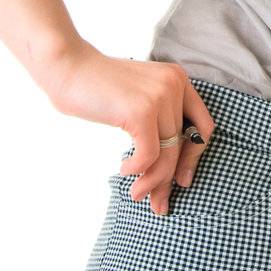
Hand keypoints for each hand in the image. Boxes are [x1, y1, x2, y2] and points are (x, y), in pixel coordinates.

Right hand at [41, 39, 215, 215]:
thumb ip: (157, 121)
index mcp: (177, 79)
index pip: (203, 126)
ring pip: (168, 154)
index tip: (181, 180)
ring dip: (153, 181)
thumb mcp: (137, 99)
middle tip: (159, 204)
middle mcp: (174, 84)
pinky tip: (124, 170)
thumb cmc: (96, 88)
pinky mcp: (141, 111)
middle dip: (170, 178)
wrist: (67, 67)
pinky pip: (150, 155)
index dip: (194, 157)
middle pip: (184, 145)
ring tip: (137, 195)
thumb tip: (169, 169)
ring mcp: (160, 96)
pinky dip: (138, 169)